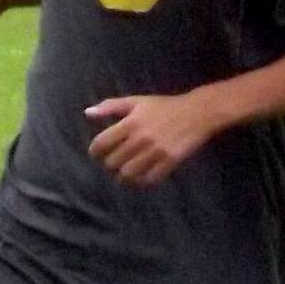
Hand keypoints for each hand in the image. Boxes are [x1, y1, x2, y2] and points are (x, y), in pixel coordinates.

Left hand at [84, 91, 219, 186]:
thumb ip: (110, 106)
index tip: (97, 154)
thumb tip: (87, 113)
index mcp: (130, 122)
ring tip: (125, 173)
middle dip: (110, 164)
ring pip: (128, 174)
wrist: (197, 113)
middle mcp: (140, 138)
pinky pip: (149, 179)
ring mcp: (155, 151)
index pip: (101, 143)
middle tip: (114, 163)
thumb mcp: (136, 101)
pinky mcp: (169, 161)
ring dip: (123, 176)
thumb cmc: (164, 106)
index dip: (95, 151)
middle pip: (113, 162)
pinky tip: (141, 177)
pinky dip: (142, 181)